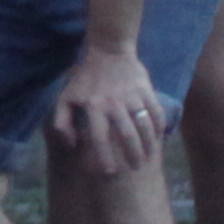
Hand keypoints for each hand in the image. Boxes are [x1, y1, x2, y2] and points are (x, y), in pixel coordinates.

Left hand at [54, 47, 165, 173]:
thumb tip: (71, 144)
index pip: (99, 137)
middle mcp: (113, 103)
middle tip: (136, 168)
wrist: (108, 51)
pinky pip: (156, 113)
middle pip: (126, 135)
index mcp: (92, 106)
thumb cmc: (85, 79)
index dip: (104, 156)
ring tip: (148, 157)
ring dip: (148, 145)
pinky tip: (159, 137)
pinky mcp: (146, 90)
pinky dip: (160, 127)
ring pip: (144, 126)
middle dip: (132, 155)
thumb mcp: (66, 97)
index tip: (110, 171)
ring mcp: (132, 96)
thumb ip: (63, 122)